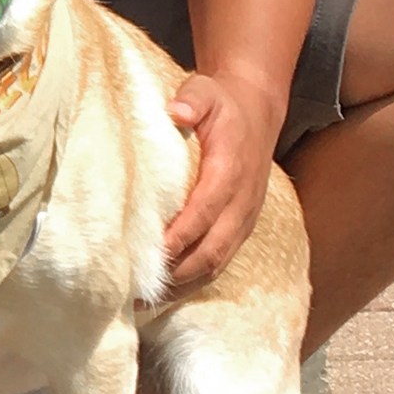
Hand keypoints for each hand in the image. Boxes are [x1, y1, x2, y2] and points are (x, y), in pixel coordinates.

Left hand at [160, 69, 283, 293]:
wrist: (256, 112)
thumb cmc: (221, 104)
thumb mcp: (206, 90)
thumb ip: (192, 100)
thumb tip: (176, 112)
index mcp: (231, 171)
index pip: (206, 211)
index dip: (180, 235)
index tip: (151, 253)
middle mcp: (241, 202)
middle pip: (211, 249)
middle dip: (176, 273)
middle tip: (137, 289)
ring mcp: (242, 219)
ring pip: (215, 263)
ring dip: (182, 285)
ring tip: (142, 302)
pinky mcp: (238, 229)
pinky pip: (219, 262)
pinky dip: (192, 282)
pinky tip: (163, 293)